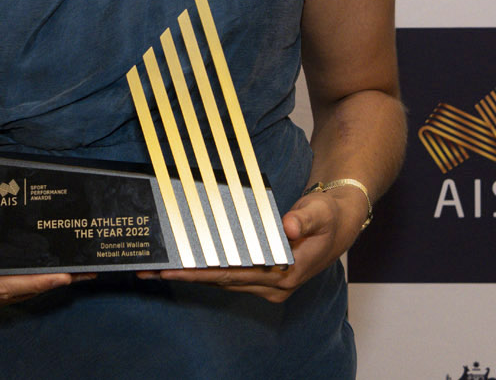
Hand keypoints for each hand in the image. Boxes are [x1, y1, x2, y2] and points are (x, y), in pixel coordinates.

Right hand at [0, 161, 82, 319]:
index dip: (31, 282)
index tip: (60, 277)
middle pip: (9, 296)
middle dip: (45, 284)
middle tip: (79, 273)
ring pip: (12, 300)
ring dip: (42, 287)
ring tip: (77, 274)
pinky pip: (8, 297)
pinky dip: (31, 287)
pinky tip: (56, 276)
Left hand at [146, 184, 367, 301]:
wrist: (341, 222)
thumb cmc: (329, 215)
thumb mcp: (320, 211)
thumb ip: (305, 217)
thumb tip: (289, 225)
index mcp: (286, 273)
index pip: (234, 273)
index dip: (202, 272)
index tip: (175, 269)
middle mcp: (275, 285)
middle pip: (223, 280)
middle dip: (188, 275)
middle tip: (154, 270)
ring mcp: (270, 285)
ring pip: (224, 281)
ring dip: (195, 275)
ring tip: (163, 269)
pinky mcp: (265, 279)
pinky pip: (231, 276)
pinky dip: (209, 271)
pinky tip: (189, 265)